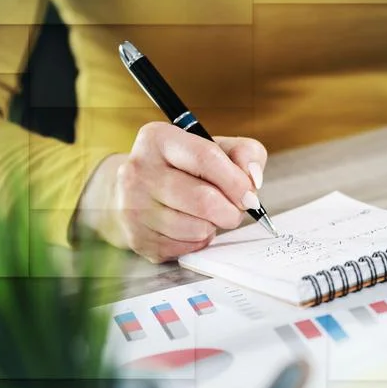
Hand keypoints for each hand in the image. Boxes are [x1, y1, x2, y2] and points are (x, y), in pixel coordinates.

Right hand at [77, 122, 267, 262]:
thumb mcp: (218, 147)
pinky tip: (191, 226)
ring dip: (214, 226)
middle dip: (231, 210)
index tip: (250, 195)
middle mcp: (138, 171)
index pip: (206, 158)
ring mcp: (133, 206)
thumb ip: (245, 153)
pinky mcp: (137, 238)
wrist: (140, 191)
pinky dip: (199, 240)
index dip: (237, 181)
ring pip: (198, 228)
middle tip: (235, 210)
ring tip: (208, 215)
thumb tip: (253, 179)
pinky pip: (187, 248)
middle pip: (204, 200)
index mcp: (158, 139)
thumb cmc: (186, 168)